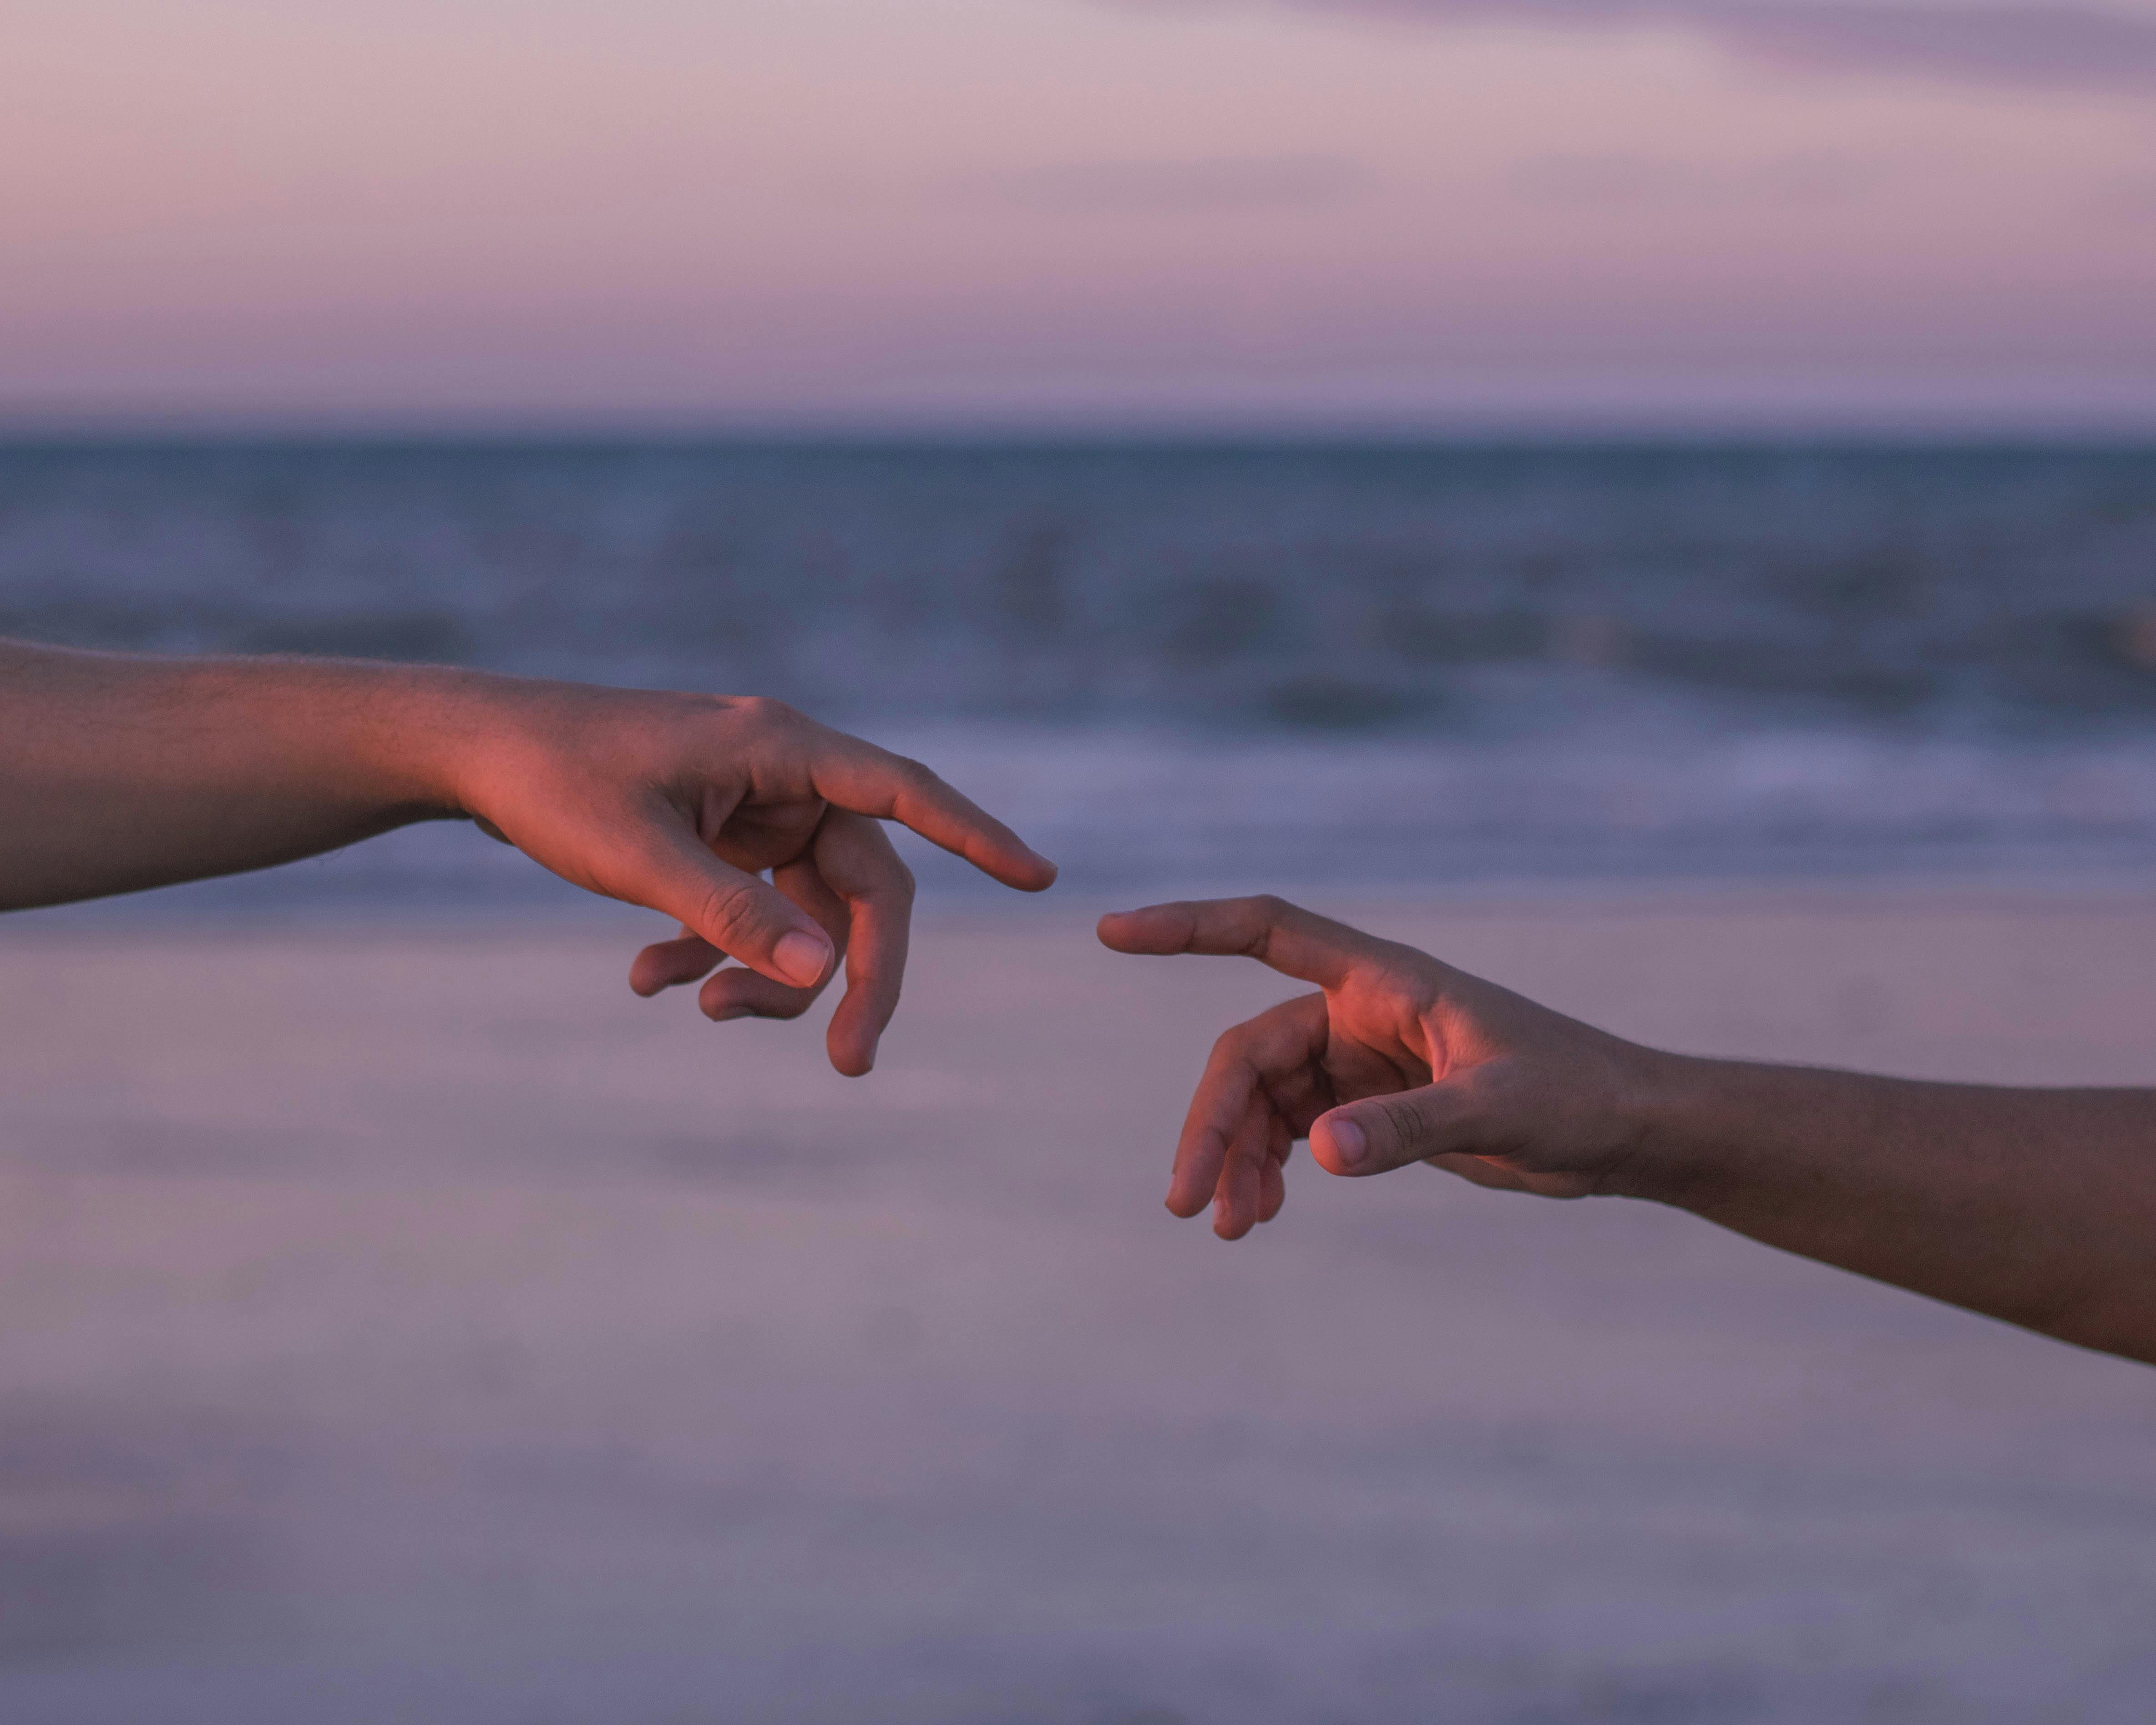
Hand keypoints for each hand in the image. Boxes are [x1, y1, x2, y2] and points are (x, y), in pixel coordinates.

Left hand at [448, 682, 1055, 1074]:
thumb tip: (823, 976)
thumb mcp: (640, 854)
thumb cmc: (551, 780)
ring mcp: (752, 810)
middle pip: (860, 884)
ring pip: (805, 912)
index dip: (976, 835)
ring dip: (763, 973)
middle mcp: (782, 776)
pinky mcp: (718, 839)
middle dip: (851, 975)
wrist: (472, 752)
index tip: (1040, 878)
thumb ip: (734, 915)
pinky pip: (751, 911)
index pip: (903, 794)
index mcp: (782, 749)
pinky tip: (646, 981)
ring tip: (689, 1009)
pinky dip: (714, 954)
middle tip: (853, 1064)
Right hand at [1097, 896, 1661, 1236]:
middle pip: (1249, 1053)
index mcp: (1383, 981)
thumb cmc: (1577, 1096)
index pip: (1266, 930)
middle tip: (1190, 1203)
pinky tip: (1262, 1214)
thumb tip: (1319, 1153)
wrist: (1624, 1132)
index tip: (1113, 930)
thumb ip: (1408, 1129)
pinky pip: (1293, 1131)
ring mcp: (1360, 1059)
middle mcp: (1359, 1011)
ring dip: (1237, 1160)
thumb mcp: (1498, 1112)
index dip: (1187, 926)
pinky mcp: (1371, 1105)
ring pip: (1264, 1101)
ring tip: (1230, 1228)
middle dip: (1213, 1125)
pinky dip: (1269, 1169)